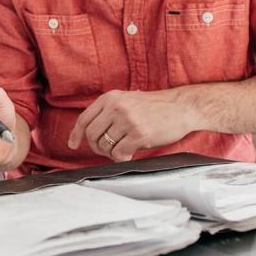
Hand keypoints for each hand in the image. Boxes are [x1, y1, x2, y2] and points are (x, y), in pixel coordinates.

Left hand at [67, 88, 199, 161]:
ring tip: (124, 149)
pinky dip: (122, 158)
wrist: (182, 106)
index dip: (76, 134)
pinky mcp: (139, 134)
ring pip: (105, 146)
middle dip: (97, 147)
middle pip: (91, 135)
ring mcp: (127, 120)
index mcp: (110, 98)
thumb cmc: (156, 107)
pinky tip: (130, 154)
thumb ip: (109, 111)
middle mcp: (116, 107)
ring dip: (111, 153)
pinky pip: (119, 153)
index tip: (73, 145)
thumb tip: (90, 132)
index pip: (84, 118)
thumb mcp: (128, 99)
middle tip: (108, 150)